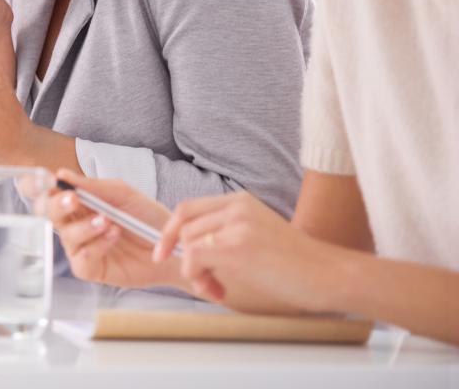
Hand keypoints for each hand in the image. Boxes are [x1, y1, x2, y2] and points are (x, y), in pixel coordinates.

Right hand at [46, 169, 181, 288]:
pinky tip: (112, 236)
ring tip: (108, 221)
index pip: (52, 194)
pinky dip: (95, 246)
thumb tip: (62, 174)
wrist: (174, 244)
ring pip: (66, 237)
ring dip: (85, 227)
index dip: (44, 188)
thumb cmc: (148, 217)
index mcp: (80, 204)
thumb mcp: (122, 194)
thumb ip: (92, 186)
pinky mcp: (92, 269)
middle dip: (58, 205)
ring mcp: (83, 248)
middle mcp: (76, 225)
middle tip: (74, 199)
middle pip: (50, 215)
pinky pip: (81, 260)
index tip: (51, 181)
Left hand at [155, 192, 332, 310]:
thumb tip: (186, 247)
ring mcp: (237, 224)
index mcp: (240, 201)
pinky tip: (219, 291)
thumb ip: (225, 232)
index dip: (169, 231)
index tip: (163, 253)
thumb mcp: (255, 234)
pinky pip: (194, 257)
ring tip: (218, 288)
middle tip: (205, 282)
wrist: (328, 275)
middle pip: (184, 227)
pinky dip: (197, 277)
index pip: (187, 208)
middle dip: (185, 258)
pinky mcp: (238, 246)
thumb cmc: (295, 265)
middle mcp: (236, 207)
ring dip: (195, 272)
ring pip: (187, 243)